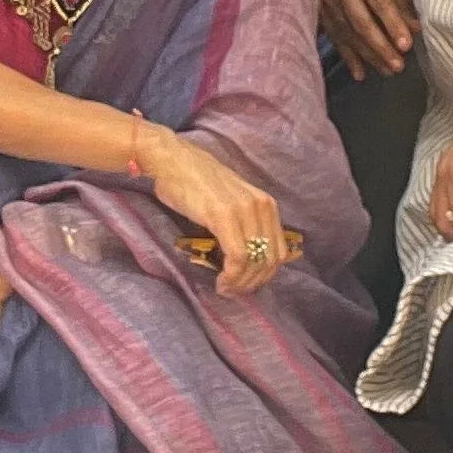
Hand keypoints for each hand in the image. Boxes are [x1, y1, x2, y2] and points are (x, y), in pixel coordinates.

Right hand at [134, 122, 287, 296]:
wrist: (172, 160)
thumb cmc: (195, 181)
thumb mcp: (232, 201)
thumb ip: (245, 223)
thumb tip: (249, 257)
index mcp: (266, 204)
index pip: (279, 253)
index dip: (264, 276)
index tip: (245, 284)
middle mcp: (261, 206)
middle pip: (269, 261)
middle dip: (253, 283)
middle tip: (234, 291)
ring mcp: (244, 211)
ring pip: (255, 262)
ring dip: (242, 283)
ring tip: (226, 289)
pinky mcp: (224, 216)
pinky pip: (237, 257)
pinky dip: (231, 276)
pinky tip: (221, 281)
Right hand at [321, 0, 416, 78]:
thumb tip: (415, 27)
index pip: (380, 2)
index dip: (393, 24)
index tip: (406, 45)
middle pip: (362, 22)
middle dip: (381, 47)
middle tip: (398, 66)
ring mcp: (325, 1)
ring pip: (348, 34)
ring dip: (368, 55)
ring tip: (387, 71)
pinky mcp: (317, 11)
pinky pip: (334, 37)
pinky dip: (347, 56)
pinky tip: (360, 73)